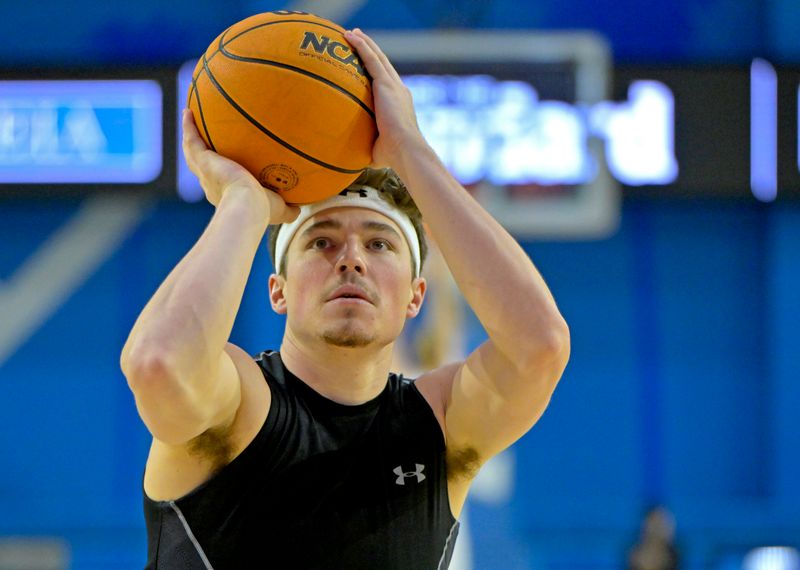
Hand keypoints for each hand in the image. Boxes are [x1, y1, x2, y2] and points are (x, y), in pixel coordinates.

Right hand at [181, 109, 299, 223]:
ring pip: (193, 151)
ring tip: (190, 116)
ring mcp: (205, 172)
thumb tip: (299, 209)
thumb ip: (288, 209)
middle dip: (204, 152)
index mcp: (228, 194)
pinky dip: (188, 126)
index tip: (227, 164)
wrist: (248, 206)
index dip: (223, 171)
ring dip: (191, 134)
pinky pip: (192, 140)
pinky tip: (188, 111)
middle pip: (205, 164)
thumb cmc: (264, 210)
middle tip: (204, 138)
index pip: (224, 180)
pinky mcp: (202, 161)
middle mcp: (212, 183)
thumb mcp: (279, 209)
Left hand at [344, 29, 427, 167]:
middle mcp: (399, 90)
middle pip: (383, 64)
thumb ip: (367, 147)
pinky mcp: (386, 84)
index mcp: (399, 104)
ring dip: (364, 43)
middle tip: (358, 39)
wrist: (406, 150)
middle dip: (371, 50)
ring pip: (377, 57)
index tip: (367, 62)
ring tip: (351, 33)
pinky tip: (350, 36)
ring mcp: (394, 86)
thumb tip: (352, 157)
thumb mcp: (377, 149)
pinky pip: (371, 59)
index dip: (377, 70)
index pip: (387, 82)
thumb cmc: (393, 156)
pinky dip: (361, 46)